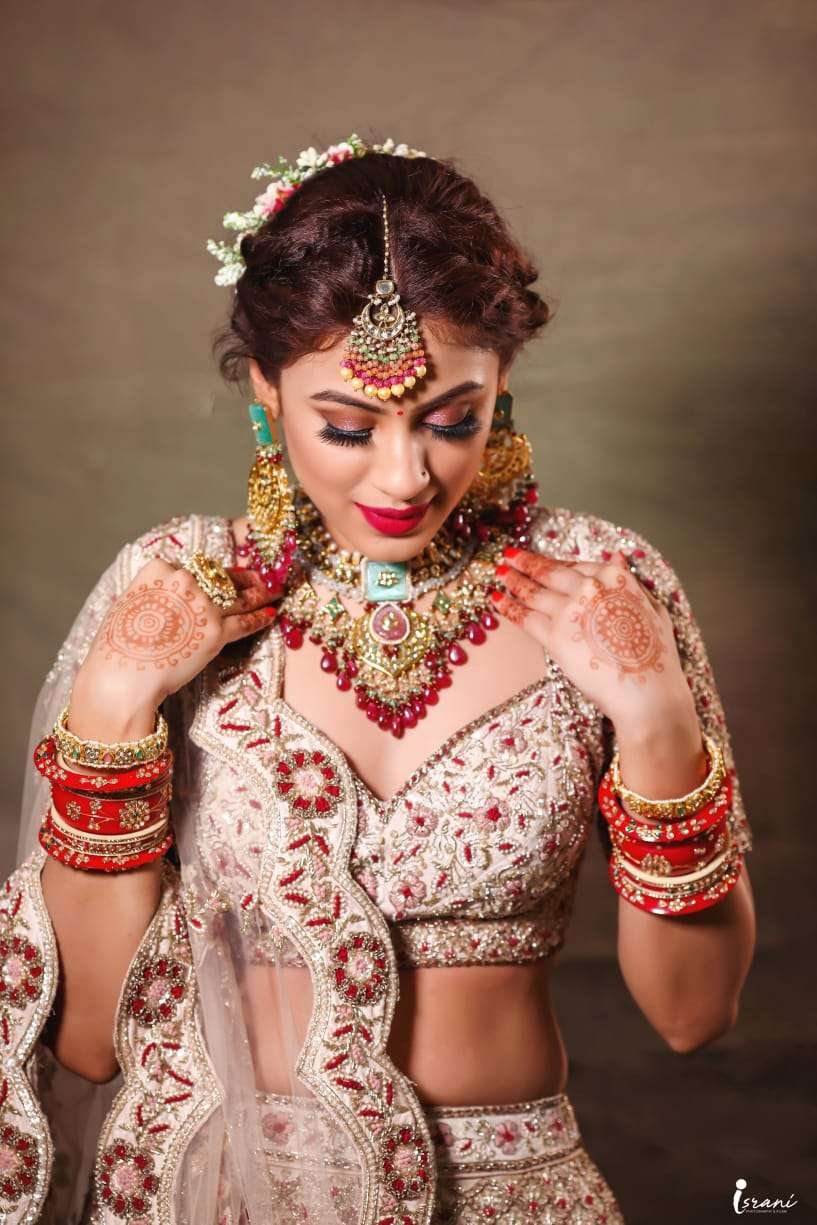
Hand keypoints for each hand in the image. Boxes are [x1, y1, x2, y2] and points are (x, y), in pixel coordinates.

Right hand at [74, 558, 282, 714]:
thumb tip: (165, 597)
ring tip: (273, 591)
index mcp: (159, 569)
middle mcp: (184, 581)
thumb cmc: (117, 648)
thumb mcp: (128, 604)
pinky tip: (271, 614)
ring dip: (260, 593)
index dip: (206, 577)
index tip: (217, 579)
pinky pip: (245, 621)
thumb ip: (152, 593)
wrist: (123, 678)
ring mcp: (203, 606)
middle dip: (241, 578)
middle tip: (257, 577)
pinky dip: (261, 618)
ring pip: (239, 596)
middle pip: (220, 576)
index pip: (192, 568)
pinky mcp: (217, 632)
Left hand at [491, 547, 692, 729]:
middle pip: (549, 571)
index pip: (576, 565)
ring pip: (533, 592)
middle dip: (526, 562)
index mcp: (614, 578)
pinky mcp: (554, 637)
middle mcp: (589, 588)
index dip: (556, 562)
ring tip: (500, 575)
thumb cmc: (656, 658)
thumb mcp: (652, 609)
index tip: (543, 561)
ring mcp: (570, 611)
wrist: (647, 694)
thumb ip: (629, 583)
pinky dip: (508, 607)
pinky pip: (525, 617)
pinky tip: (497, 600)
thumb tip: (617, 556)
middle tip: (508, 555)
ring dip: (513, 581)